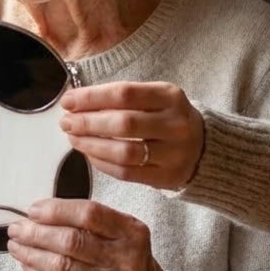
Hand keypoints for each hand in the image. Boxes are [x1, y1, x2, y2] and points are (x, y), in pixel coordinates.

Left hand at [7, 198, 176, 270]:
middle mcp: (124, 258)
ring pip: (61, 265)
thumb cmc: (130, 261)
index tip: (34, 210)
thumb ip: (95, 222)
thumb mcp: (126, 234)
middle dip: (37, 232)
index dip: (57, 210)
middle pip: (71, 241)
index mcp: (132, 232)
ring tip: (15, 245)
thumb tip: (45, 212)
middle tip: (16, 227)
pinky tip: (26, 265)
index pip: (89, 214)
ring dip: (31, 253)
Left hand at [59, 81, 203, 190]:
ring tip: (73, 138)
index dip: (92, 97)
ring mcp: (174, 153)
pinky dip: (102, 163)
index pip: (124, 93)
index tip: (68, 100)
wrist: (202, 147)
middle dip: (88, 123)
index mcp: (170, 96)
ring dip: (92, 145)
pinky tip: (89, 154)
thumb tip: (76, 102)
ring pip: (124, 152)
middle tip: (66, 122)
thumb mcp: (154, 97)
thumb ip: (121, 97)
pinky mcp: (167, 177)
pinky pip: (127, 173)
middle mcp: (176, 124)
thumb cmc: (166, 117)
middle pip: (123, 124)